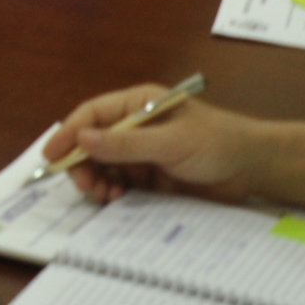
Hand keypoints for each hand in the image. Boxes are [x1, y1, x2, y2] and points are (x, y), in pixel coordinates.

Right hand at [40, 84, 272, 204]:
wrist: (252, 168)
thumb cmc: (217, 143)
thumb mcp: (170, 142)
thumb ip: (126, 143)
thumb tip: (82, 139)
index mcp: (138, 104)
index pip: (92, 115)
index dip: (69, 133)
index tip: (52, 156)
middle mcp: (135, 126)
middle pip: (92, 143)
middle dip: (82, 163)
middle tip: (85, 185)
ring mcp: (141, 152)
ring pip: (102, 166)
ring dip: (96, 180)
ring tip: (104, 195)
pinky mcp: (150, 176)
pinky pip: (119, 183)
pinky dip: (111, 192)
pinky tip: (116, 200)